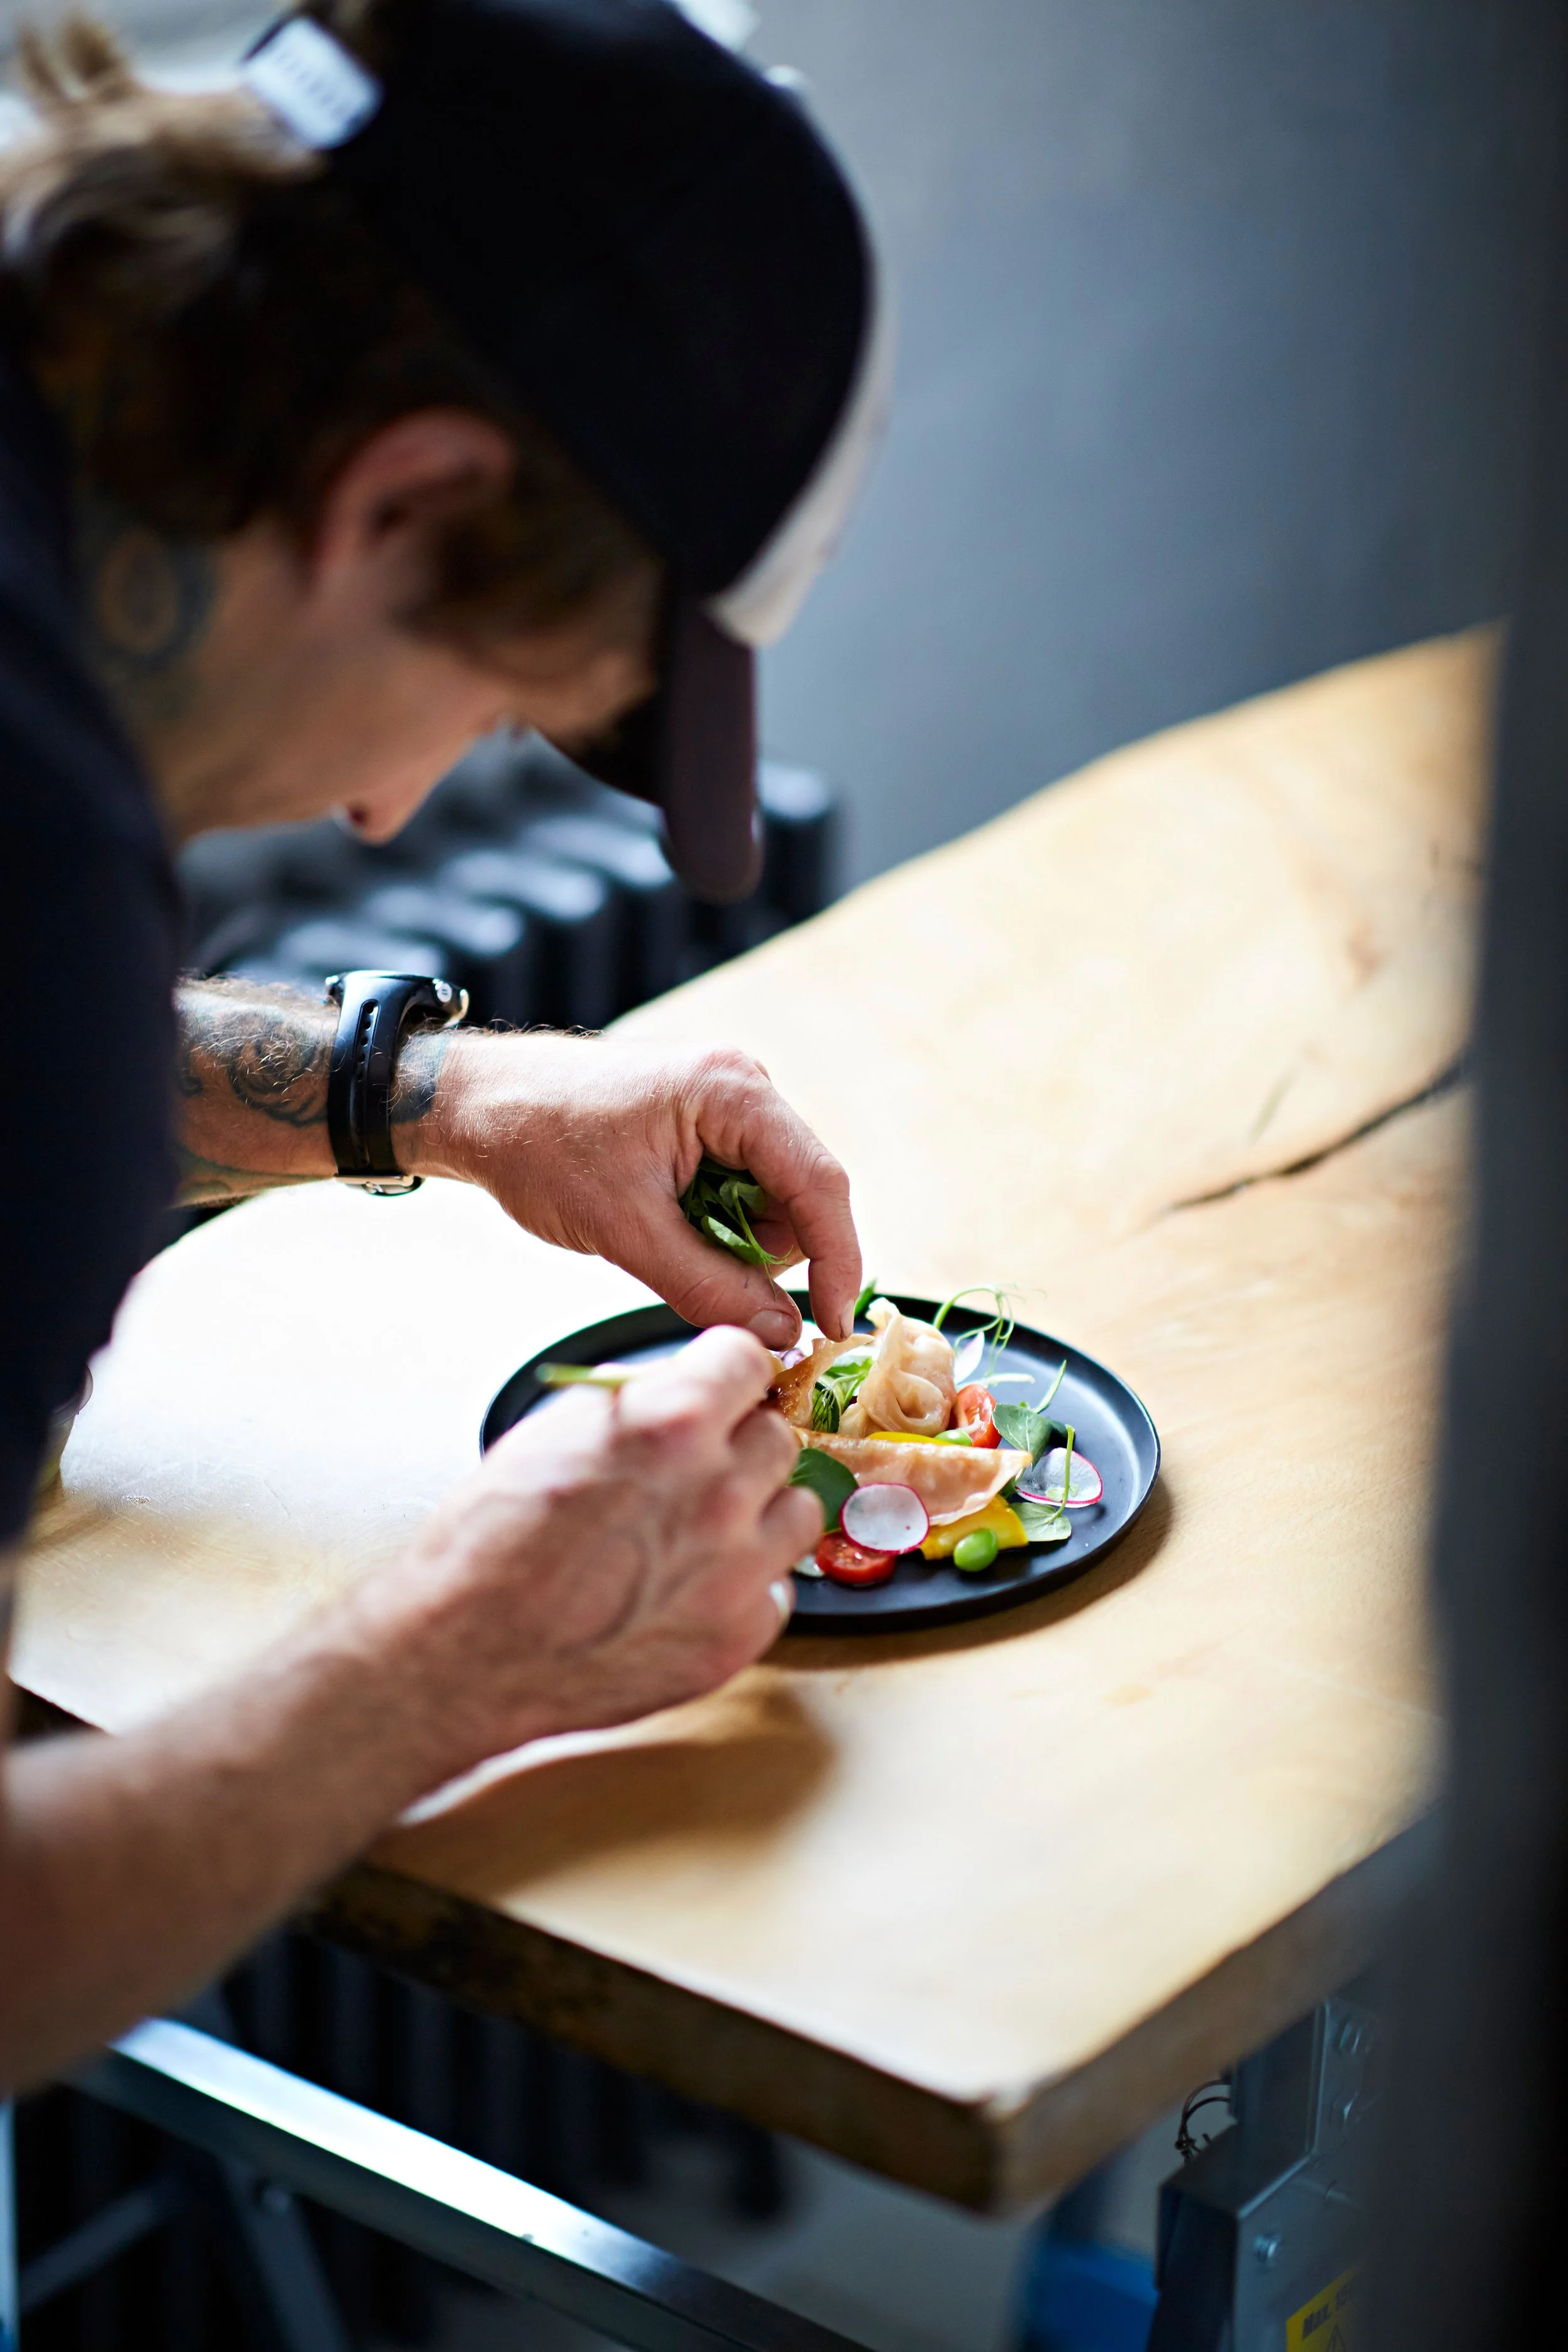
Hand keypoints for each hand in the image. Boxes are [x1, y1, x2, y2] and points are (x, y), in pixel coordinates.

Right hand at [368, 1327, 817, 1764]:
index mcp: (672, 1421)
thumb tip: (683, 1387)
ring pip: (797, 1509)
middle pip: (776, 1435)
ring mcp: (736, 1568)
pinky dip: (742, 1586)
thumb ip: (637, 1403)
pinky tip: (688, 1589)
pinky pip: (775, 1589)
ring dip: (758, 1512)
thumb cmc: (492, 1542)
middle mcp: (719, 1489)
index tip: (722, 1388)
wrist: (467, 1651)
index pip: (746, 1358)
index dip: (726, 1373)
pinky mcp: (739, 1635)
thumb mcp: (557, 1430)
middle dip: (737, 1444)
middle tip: (694, 1469)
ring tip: (700, 1531)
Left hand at [409, 1031, 860, 1347]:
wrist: (476, 1105)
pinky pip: (738, 1193)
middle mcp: (743, 1089)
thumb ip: (708, 1286)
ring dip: (734, 1244)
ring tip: (663, 1243)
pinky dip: (712, 1227)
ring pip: (770, 1203)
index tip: (834, 1325)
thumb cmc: (538, 1145)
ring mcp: (725, 1106)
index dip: (837, 1261)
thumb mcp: (624, 1231)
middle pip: (800, 1196)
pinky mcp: (704, 1126)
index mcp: (733, 1093)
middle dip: (766, 1255)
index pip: (820, 1185)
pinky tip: (663, 1229)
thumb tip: (780, 1334)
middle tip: (704, 1282)